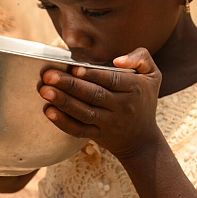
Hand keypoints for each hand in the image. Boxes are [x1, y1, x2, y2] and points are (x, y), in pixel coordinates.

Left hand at [39, 48, 162, 159]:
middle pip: (94, 95)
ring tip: (44, 91)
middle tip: (48, 76)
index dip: (92, 75)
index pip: (111, 80)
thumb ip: (141, 57)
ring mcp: (109, 123)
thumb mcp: (152, 75)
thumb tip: (118, 60)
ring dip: (63, 102)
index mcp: (134, 88)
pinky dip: (63, 122)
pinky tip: (48, 111)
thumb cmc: (143, 99)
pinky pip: (79, 130)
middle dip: (70, 85)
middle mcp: (122, 107)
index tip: (74, 68)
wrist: (142, 140)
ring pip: (84, 112)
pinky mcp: (97, 135)